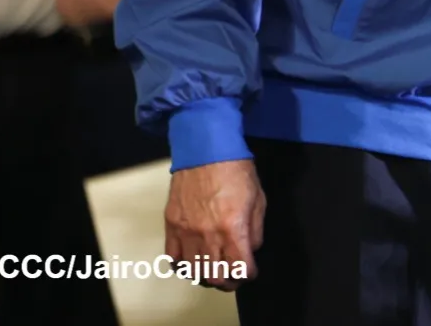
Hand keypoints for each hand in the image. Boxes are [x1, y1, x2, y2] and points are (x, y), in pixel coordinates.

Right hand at [164, 158, 264, 289]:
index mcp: (233, 227)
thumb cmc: (235, 170)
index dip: (248, 274)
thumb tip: (250, 250)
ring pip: (194, 272)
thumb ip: (255, 230)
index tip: (250, 272)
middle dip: (229, 281)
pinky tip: (193, 261)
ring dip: (207, 276)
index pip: (240, 268)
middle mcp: (208, 234)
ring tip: (215, 271)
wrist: (206, 150)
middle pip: (216, 277)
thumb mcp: (258, 198)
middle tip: (234, 276)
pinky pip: (173, 258)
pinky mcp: (172, 225)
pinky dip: (183, 266)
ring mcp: (186, 232)